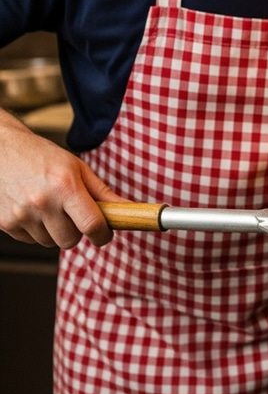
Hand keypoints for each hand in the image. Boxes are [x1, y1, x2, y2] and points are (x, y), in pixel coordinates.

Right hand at [0, 115, 123, 248]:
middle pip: (70, 240)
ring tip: (50, 206)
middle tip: (73, 213)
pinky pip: (31, 240)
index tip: (105, 234)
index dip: (103, 235)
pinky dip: (37, 230)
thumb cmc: (42, 156)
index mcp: (65, 186)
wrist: (1, 151)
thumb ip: (102, 192)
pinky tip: (34, 209)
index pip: (91, 225)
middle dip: (77, 231)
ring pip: (50, 242)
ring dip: (55, 231)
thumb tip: (128, 208)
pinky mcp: (5, 224)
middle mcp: (42, 202)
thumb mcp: (77, 168)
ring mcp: (21, 215)